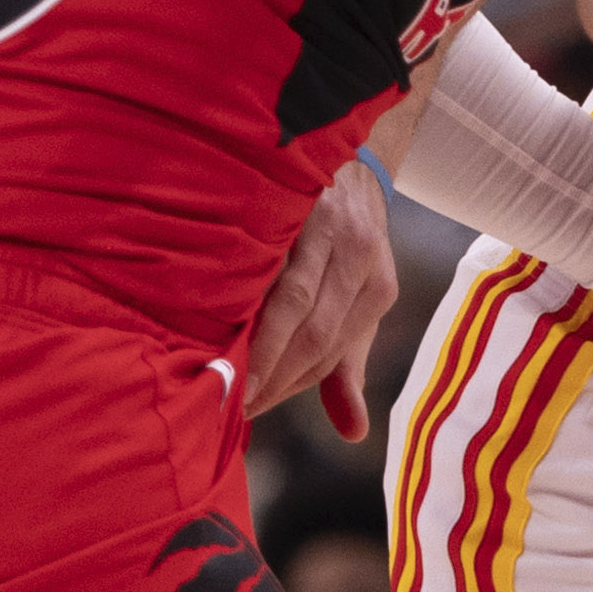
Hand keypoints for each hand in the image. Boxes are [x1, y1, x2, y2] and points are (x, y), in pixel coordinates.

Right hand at [248, 157, 400, 440]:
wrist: (344, 158)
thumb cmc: (346, 246)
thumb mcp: (359, 300)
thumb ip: (347, 365)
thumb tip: (354, 433)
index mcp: (379, 287)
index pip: (329, 353)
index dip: (288, 387)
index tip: (248, 409)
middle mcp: (360, 256)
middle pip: (314, 332)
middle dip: (271, 373)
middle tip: (229, 402)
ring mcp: (327, 226)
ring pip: (292, 296)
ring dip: (257, 340)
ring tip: (222, 370)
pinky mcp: (294, 199)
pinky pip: (267, 251)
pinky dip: (241, 284)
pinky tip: (213, 308)